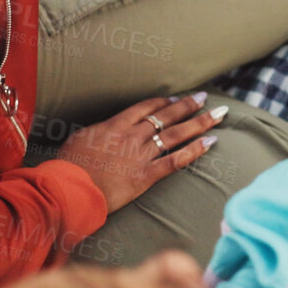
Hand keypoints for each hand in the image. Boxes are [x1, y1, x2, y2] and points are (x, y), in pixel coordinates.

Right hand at [56, 92, 225, 212]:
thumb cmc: (68, 167)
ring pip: (176, 134)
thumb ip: (99, 132)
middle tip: (204, 97)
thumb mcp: (79, 139)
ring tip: (218, 114)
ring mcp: (141, 155)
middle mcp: (132, 136)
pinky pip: (176, 160)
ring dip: (199, 123)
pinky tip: (210, 142)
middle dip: (188, 106)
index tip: (176, 99)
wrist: (69, 189)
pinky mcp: (146, 175)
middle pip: (166, 117)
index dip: (164, 102)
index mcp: (114, 125)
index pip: (145, 108)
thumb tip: (106, 130)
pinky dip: (195, 151)